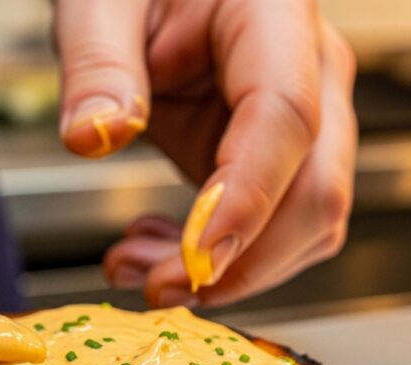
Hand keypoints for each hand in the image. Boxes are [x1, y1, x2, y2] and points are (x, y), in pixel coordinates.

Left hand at [56, 0, 356, 307]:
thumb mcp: (100, 1)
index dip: (248, 199)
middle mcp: (309, 70)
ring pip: (303, 225)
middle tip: (159, 289)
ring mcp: (302, 120)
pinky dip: (219, 260)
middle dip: (244, 260)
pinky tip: (157, 250)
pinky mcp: (275, 159)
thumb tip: (94, 136)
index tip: (197, 258)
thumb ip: (98, 63)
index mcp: (275, 15)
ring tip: (138, 267)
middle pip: (316, 190)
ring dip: (229, 271)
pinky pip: (271, 227)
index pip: (287, 117)